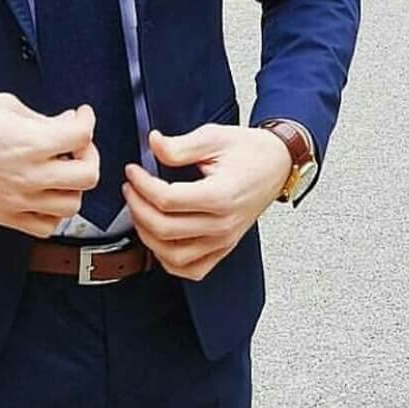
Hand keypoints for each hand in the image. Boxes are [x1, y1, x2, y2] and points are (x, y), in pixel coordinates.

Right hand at [0, 93, 98, 236]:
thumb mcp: (5, 105)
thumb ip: (41, 119)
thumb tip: (63, 124)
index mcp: (31, 143)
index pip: (82, 135)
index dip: (87, 121)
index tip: (81, 117)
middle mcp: (29, 175)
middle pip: (88, 176)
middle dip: (89, 156)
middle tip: (76, 146)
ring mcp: (18, 199)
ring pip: (71, 205)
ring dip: (73, 187)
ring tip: (61, 173)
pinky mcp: (5, 215)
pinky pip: (45, 227)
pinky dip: (53, 214)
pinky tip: (46, 197)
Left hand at [122, 124, 291, 280]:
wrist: (277, 164)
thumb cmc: (250, 152)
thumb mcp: (214, 138)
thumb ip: (180, 146)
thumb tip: (153, 145)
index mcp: (221, 196)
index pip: (167, 200)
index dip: (142, 185)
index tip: (133, 171)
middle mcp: (223, 224)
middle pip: (164, 229)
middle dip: (138, 208)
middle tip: (131, 189)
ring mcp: (224, 240)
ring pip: (173, 256)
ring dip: (148, 237)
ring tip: (140, 213)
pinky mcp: (224, 248)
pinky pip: (192, 270)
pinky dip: (170, 261)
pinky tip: (160, 241)